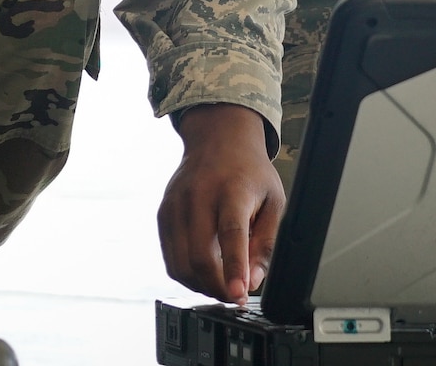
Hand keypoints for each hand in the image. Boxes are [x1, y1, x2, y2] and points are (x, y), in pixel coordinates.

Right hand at [159, 104, 285, 303]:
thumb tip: (252, 281)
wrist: (217, 139)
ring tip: (219, 285)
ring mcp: (175, 204)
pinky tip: (202, 272)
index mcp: (232, 190)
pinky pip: (170, 256)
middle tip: (234, 296)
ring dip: (201, 285)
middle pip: (200, 255)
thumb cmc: (248, 171)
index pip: (231, 233)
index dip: (235, 267)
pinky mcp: (163, 213)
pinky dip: (185, 273)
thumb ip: (265, 243)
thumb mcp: (273, 202)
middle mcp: (198, 196)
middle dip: (218, 287)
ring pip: (180, 262)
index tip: (239, 293)